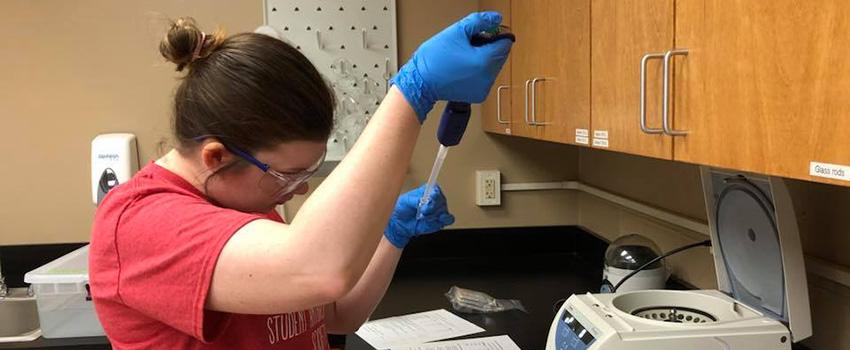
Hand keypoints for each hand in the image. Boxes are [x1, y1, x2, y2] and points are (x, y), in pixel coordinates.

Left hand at [384, 184, 454, 247]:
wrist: (399, 223)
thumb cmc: (401, 209)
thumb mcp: (405, 201)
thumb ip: (416, 200)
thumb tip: (424, 201)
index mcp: (426, 191)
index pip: (436, 189)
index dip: (435, 193)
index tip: (430, 197)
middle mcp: (434, 200)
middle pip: (442, 200)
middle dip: (433, 206)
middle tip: (424, 210)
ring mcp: (438, 210)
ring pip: (444, 210)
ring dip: (434, 214)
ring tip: (424, 217)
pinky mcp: (439, 221)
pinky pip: (448, 219)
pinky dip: (445, 219)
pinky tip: (437, 219)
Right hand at [391, 12, 513, 121]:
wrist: (421, 82)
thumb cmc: (434, 59)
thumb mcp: (457, 31)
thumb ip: (480, 21)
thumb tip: (495, 18)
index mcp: (485, 61)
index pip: (506, 43)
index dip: (499, 33)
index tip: (488, 30)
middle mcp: (487, 77)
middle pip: (501, 55)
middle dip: (490, 46)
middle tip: (471, 43)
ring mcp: (484, 88)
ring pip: (494, 67)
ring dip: (485, 59)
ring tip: (465, 56)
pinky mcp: (478, 95)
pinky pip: (486, 78)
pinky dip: (479, 71)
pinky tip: (464, 68)